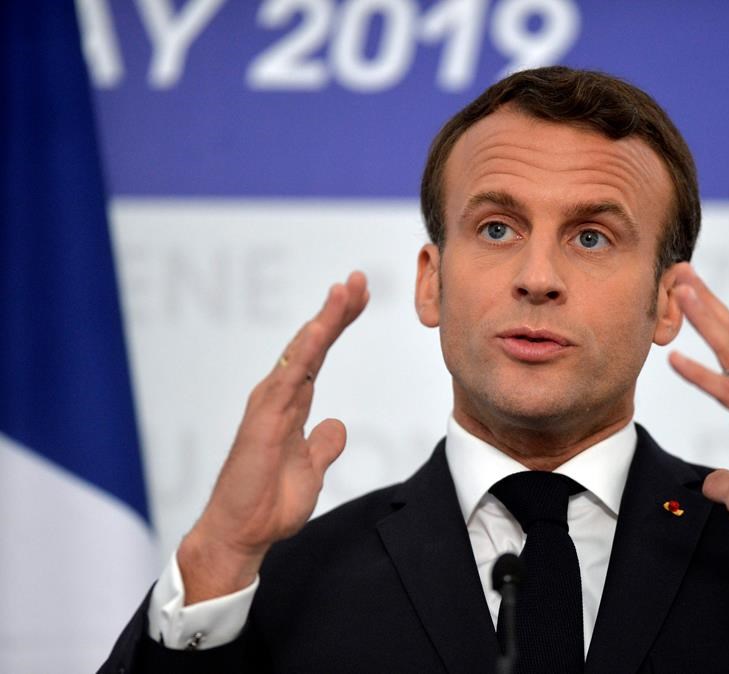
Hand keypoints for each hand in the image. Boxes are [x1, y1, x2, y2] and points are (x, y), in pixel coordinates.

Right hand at [178, 272, 369, 602]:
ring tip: (344, 291)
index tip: (360, 297)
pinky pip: (287, 379)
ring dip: (323, 321)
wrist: (243, 534)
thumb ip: (323, 445)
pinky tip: (320, 330)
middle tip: (358, 280)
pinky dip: (303, 352)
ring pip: (299, 353)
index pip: (318, 354)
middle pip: (310, 344)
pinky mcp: (263, 421)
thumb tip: (336, 426)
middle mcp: (278, 397)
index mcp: (290, 405)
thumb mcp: (311, 469)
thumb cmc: (270, 503)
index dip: (337, 324)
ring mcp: (269, 406)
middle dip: (335, 311)